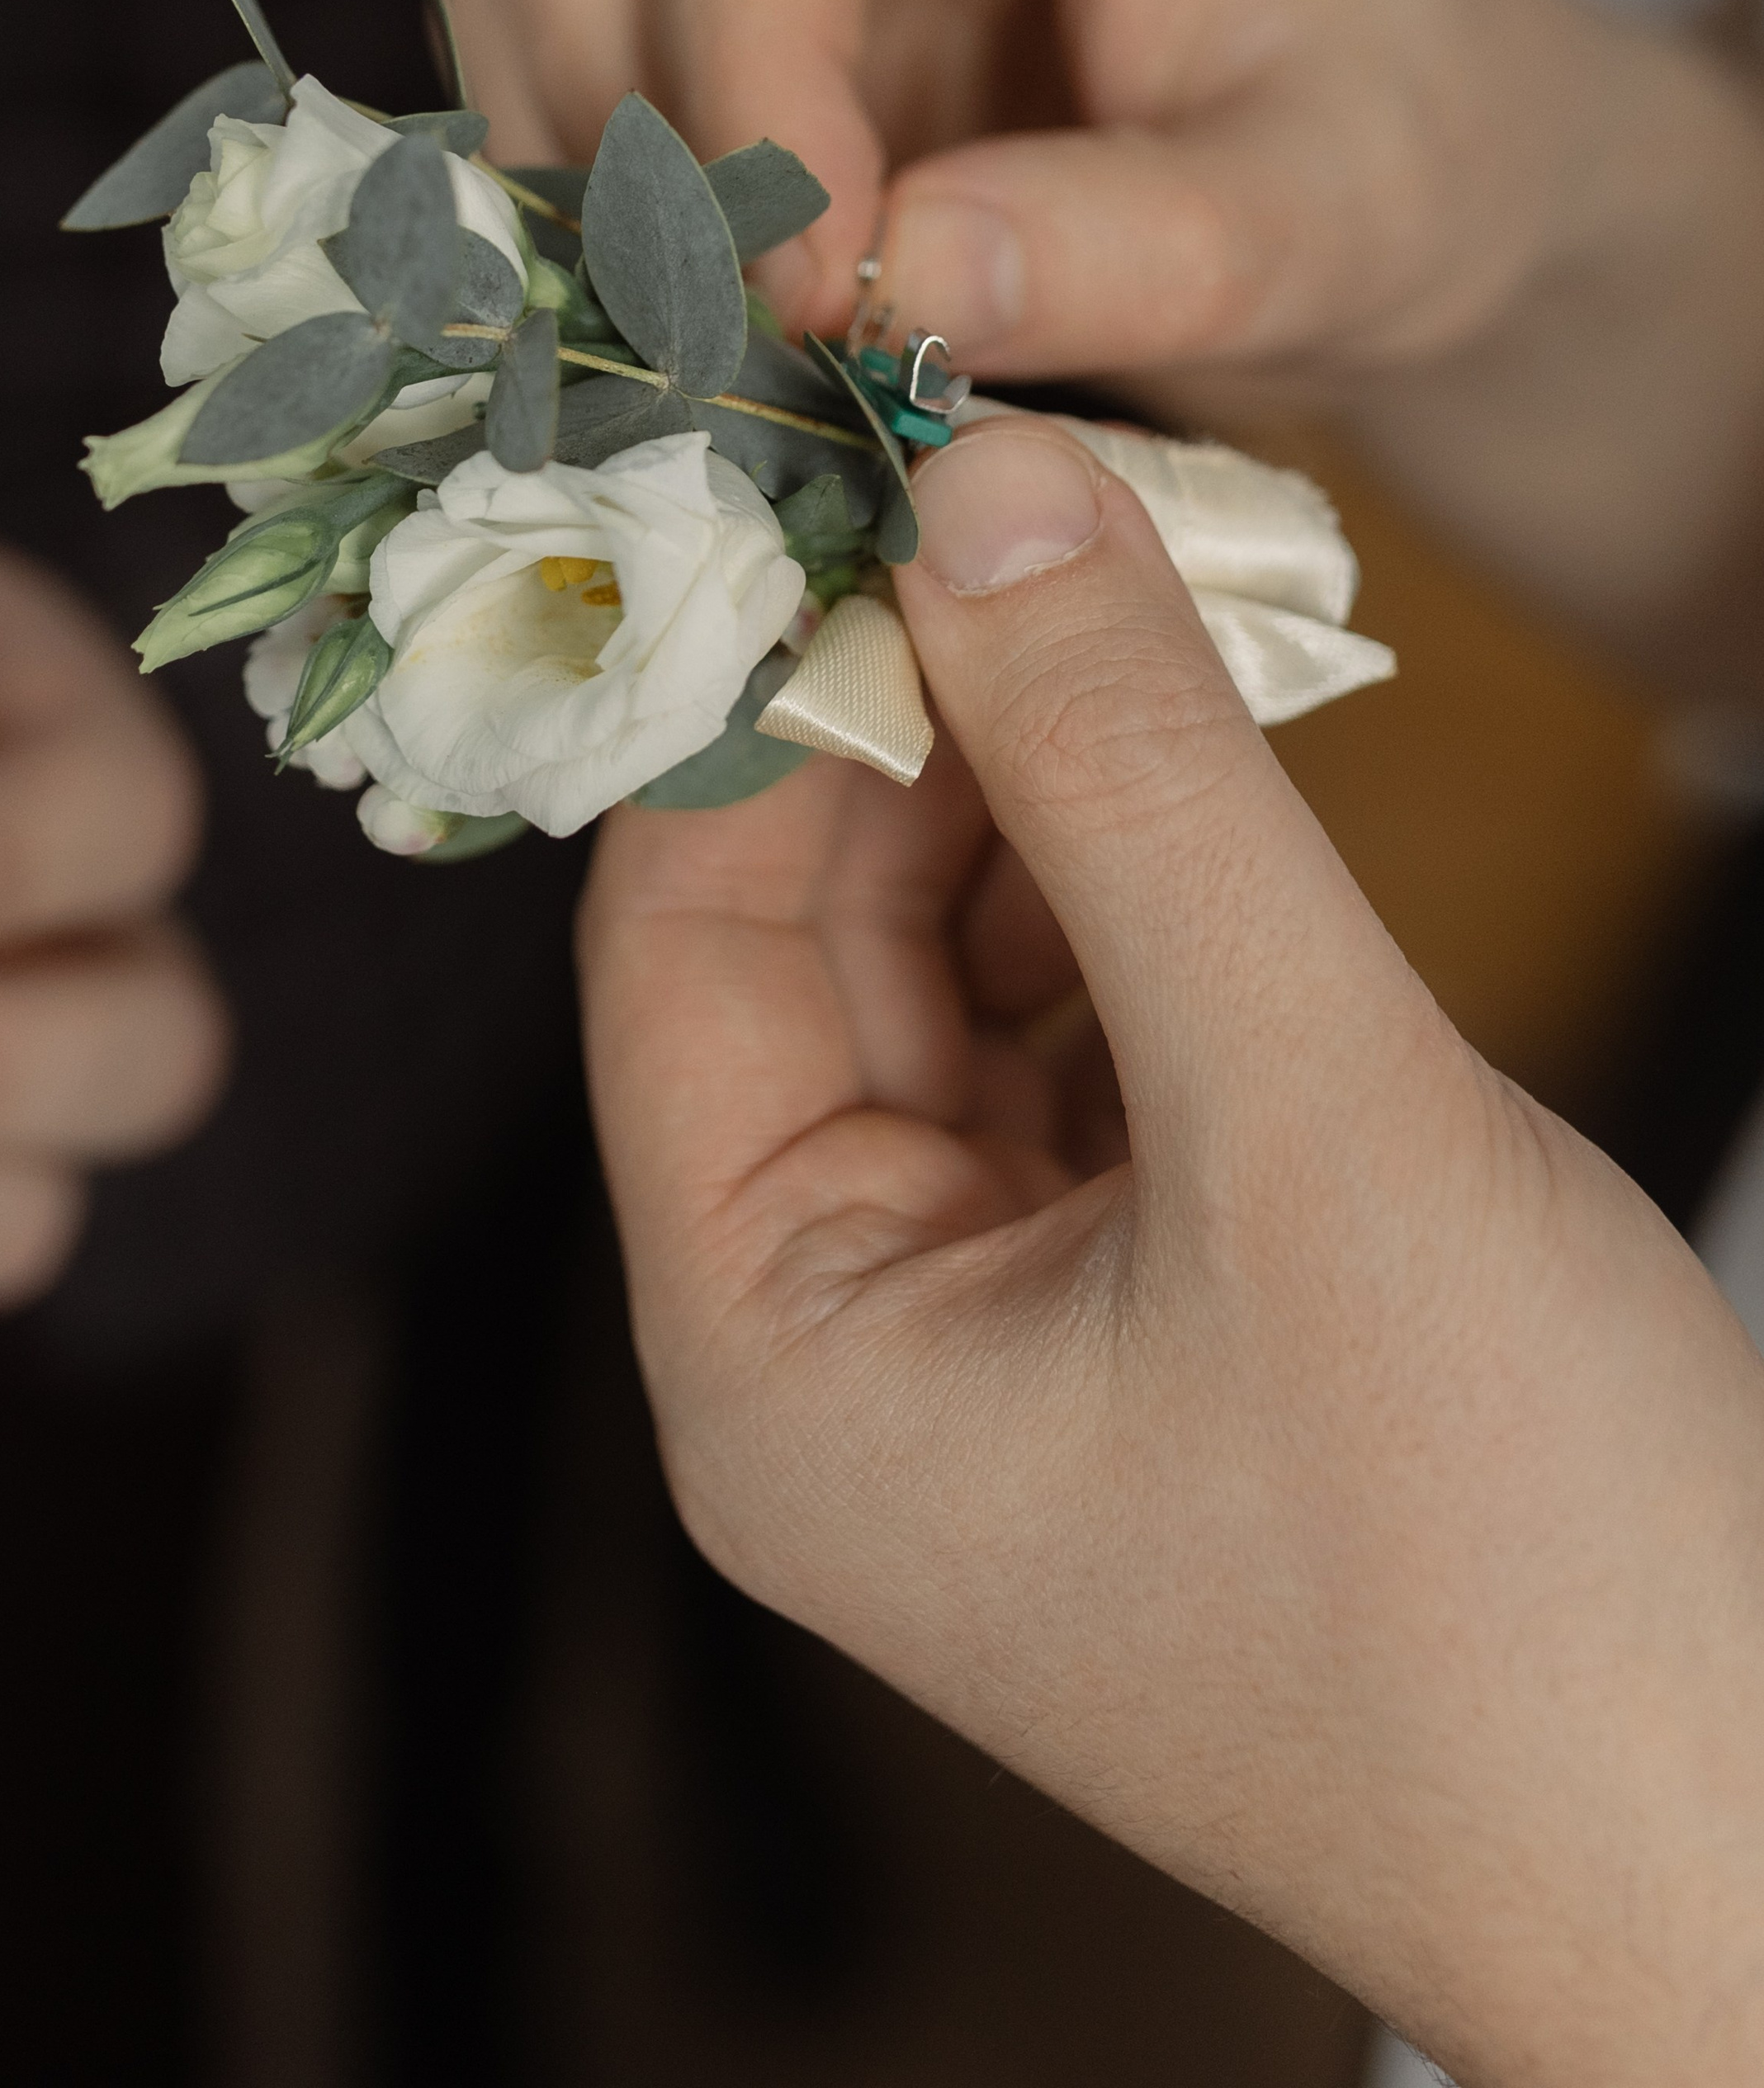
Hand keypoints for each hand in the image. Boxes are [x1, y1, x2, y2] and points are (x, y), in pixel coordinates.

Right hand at [457, 0, 1614, 369]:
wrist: (1412, 182)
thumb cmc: (1413, 144)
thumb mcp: (1343, 212)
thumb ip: (1144, 244)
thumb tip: (888, 288)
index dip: (750, 79)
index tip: (812, 303)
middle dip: (650, 152)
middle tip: (764, 359)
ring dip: (595, 201)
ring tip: (746, 365)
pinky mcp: (726, 18)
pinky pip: (563, 95)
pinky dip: (596, 236)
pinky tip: (717, 349)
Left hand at [581, 416, 1763, 2082]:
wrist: (1744, 1867)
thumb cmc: (1518, 1571)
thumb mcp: (1308, 1122)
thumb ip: (1136, 786)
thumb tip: (983, 487)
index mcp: (769, 1351)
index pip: (678, 933)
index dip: (763, 684)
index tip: (851, 468)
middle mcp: (837, 1345)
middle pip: (814, 940)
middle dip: (923, 714)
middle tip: (1018, 484)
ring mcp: (989, 1334)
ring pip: (960, 976)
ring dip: (1040, 788)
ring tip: (1126, 582)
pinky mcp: (1135, 1319)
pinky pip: (1079, 1047)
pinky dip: (1135, 898)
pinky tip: (1205, 761)